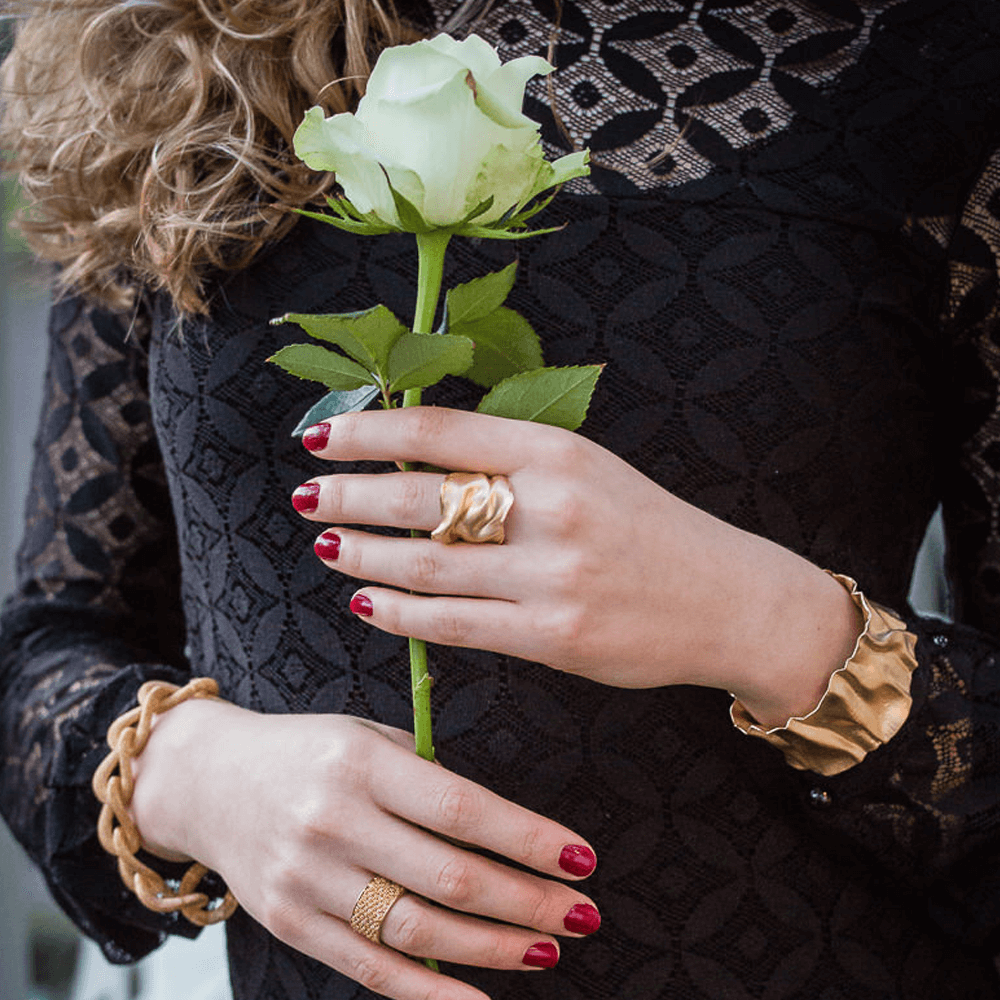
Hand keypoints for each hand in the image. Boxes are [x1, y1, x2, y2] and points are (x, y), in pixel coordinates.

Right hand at [130, 699, 599, 999]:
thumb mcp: (368, 736)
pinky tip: (483, 998)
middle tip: (582, 915)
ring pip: (418, 931)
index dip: (528, 839)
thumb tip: (507, 832)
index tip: (581, 858)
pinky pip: (371, 970)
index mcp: (361, 761)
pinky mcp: (289, 922)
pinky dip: (432, 994)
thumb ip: (427, 778)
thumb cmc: (309, 751)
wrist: (208, 780)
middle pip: (448, 878)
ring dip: (494, 948)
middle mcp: (333, 820)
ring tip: (547, 947)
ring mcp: (306, 878)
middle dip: (527, 902)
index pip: (461, 809)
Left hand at [293, 407, 861, 724]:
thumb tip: (414, 459)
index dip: (368, 431)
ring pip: (426, 563)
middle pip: (420, 496)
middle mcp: (552, 507)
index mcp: (558, 451)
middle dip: (349, 495)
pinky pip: (453, 625)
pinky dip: (400, 612)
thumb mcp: (590, 470)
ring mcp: (551, 576)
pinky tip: (367, 601)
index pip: (438, 431)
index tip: (322, 436)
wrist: (730, 599)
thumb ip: (512, 462)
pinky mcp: (553, 638)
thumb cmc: (650, 529)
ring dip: (364, 554)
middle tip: (308, 497)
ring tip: (328, 547)